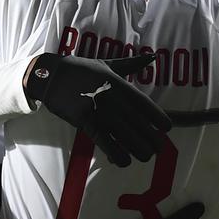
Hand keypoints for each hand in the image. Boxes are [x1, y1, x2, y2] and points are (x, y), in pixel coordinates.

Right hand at [24, 53, 171, 167]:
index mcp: (120, 84)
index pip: (146, 105)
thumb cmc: (82, 69)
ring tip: (144, 156)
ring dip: (138, 150)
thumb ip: (131, 64)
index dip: (160, 119)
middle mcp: (113, 98)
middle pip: (140, 125)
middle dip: (152, 140)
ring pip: (126, 137)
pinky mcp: (85, 122)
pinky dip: (117, 155)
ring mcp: (99, 111)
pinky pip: (105, 143)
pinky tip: (123, 161)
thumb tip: (152, 57)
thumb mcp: (108, 64)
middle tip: (157, 148)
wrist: (51, 75)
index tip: (167, 128)